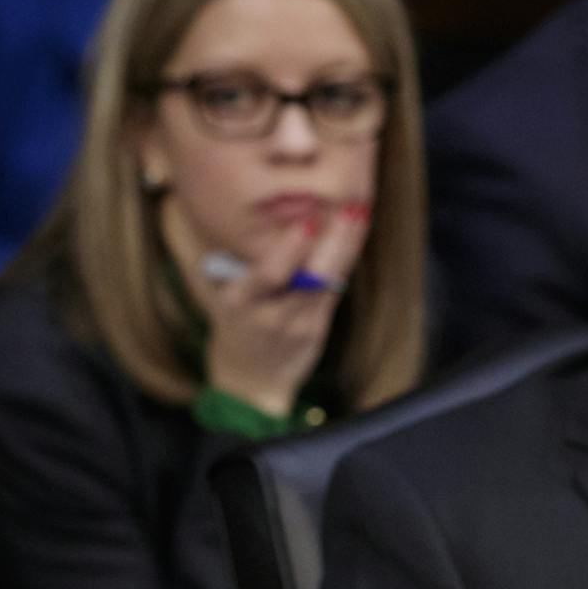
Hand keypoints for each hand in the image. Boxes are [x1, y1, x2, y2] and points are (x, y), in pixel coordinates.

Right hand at [168, 200, 372, 417]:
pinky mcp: (315, 329)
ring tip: (357, 211)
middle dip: (331, 240)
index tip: (308, 219)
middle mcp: (269, 316)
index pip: (268, 275)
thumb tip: (283, 218)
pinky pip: (334, 289)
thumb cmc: (236, 326)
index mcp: (239, 303)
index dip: (290, 248)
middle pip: (308, 277)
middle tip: (348, 206)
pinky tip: (354, 235)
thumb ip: (251, 266)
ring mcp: (296, 326)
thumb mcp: (230, 297)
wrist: (248, 382)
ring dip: (344, 244)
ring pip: (327, 281)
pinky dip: (344, 259)